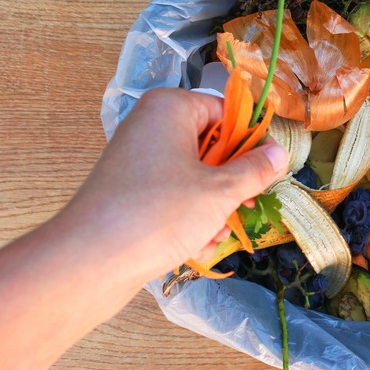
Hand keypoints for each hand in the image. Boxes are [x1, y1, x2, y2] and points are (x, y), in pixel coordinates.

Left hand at [64, 88, 288, 278]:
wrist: (90, 260)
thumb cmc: (159, 213)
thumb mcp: (219, 192)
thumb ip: (254, 170)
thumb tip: (279, 153)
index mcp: (170, 108)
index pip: (225, 110)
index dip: (251, 139)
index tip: (270, 166)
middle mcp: (150, 126)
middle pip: (210, 145)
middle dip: (230, 182)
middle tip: (246, 205)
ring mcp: (137, 160)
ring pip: (193, 176)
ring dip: (212, 207)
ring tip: (215, 233)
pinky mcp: (129, 192)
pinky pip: (171, 197)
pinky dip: (187, 219)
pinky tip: (194, 247)